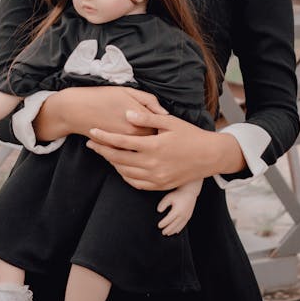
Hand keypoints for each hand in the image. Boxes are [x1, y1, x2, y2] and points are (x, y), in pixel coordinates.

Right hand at [33, 85, 167, 141]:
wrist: (77, 108)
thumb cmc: (104, 96)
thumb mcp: (129, 91)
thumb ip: (149, 101)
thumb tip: (165, 113)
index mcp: (141, 117)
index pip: (161, 126)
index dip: (162, 125)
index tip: (163, 125)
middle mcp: (134, 132)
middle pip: (154, 140)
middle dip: (156, 138)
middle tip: (155, 135)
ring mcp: (124, 143)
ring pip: (142, 150)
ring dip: (145, 147)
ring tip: (143, 140)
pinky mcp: (115, 150)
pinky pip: (129, 155)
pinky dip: (132, 152)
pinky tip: (132, 147)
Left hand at [86, 109, 245, 189]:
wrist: (209, 156)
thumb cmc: (190, 135)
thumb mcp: (170, 122)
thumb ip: (147, 119)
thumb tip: (127, 114)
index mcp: (154, 146)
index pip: (121, 142)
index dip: (104, 136)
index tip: (92, 131)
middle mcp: (153, 164)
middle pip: (118, 158)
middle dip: (102, 150)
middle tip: (90, 143)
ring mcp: (156, 178)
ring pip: (125, 172)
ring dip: (112, 163)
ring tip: (104, 153)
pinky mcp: (160, 186)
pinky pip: (136, 183)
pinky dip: (124, 175)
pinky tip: (120, 167)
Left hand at [157, 179, 200, 235]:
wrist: (189, 192)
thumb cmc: (178, 194)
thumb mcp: (169, 197)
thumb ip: (163, 204)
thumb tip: (158, 211)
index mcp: (177, 211)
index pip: (168, 220)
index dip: (163, 224)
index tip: (159, 226)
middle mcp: (182, 215)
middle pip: (174, 225)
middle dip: (167, 230)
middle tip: (162, 232)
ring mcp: (186, 217)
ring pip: (179, 227)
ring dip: (173, 231)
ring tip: (167, 233)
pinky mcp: (188, 216)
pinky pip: (183, 225)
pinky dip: (179, 229)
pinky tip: (175, 231)